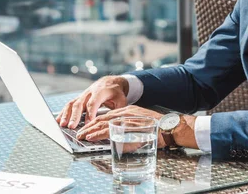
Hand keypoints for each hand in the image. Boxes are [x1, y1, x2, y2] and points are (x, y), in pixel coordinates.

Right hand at [56, 75, 128, 128]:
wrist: (110, 82)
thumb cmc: (116, 93)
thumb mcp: (122, 100)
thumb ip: (119, 110)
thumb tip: (117, 122)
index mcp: (101, 92)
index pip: (93, 103)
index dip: (90, 113)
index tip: (88, 123)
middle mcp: (90, 93)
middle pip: (80, 103)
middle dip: (75, 115)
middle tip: (71, 126)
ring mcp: (83, 95)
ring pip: (72, 103)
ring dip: (66, 114)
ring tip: (62, 125)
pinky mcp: (79, 98)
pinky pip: (69, 105)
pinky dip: (63, 112)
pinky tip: (58, 121)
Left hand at [76, 105, 197, 148]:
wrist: (167, 127)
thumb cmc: (157, 127)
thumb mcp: (141, 122)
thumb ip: (130, 124)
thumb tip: (120, 132)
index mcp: (128, 110)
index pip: (107, 115)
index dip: (95, 121)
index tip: (87, 127)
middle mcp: (124, 112)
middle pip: (102, 118)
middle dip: (89, 125)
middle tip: (79, 132)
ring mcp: (125, 119)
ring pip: (102, 123)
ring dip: (89, 130)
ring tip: (81, 136)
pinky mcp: (126, 126)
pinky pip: (108, 130)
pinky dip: (97, 134)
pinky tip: (91, 137)